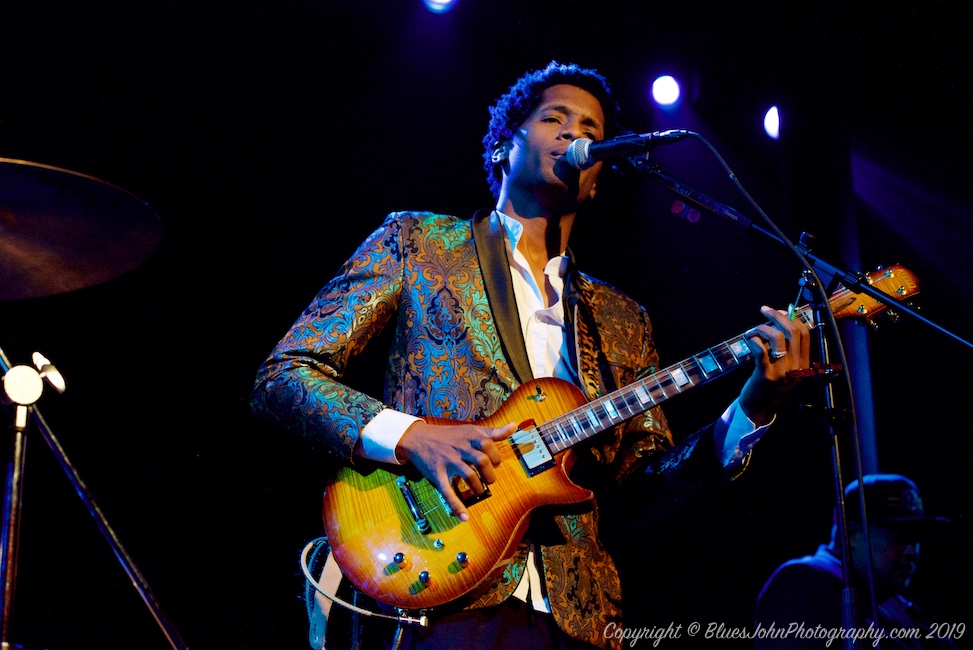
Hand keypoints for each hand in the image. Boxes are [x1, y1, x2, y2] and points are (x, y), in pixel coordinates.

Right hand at [396, 420, 517, 521]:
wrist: (418, 438)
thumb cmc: (448, 435)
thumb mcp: (470, 430)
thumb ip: (493, 432)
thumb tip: (514, 426)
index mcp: (469, 436)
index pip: (488, 445)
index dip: (496, 456)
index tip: (495, 463)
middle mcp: (460, 448)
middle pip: (482, 461)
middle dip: (490, 474)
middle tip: (489, 479)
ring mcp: (448, 461)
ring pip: (469, 476)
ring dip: (478, 487)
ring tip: (479, 490)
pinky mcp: (437, 474)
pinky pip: (448, 491)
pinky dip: (457, 505)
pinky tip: (464, 517)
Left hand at [739, 305, 810, 424]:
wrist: (760, 408)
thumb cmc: (771, 385)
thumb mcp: (786, 369)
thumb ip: (787, 350)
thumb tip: (781, 320)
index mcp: (804, 364)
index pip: (805, 334)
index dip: (792, 318)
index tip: (780, 311)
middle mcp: (797, 367)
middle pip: (793, 332)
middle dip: (778, 316)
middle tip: (764, 310)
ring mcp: (782, 372)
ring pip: (777, 337)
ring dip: (762, 328)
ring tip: (753, 331)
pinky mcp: (766, 375)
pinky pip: (761, 351)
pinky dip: (754, 339)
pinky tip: (749, 339)